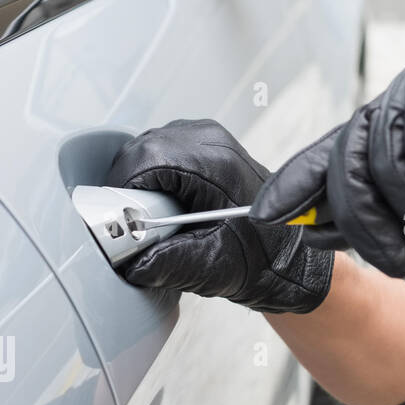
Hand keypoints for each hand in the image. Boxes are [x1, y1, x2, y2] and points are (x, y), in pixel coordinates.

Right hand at [105, 119, 333, 313]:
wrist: (288, 254)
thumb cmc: (260, 257)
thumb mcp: (208, 266)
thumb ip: (165, 263)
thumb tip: (125, 261)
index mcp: (215, 163)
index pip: (143, 160)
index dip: (120, 192)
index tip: (116, 220)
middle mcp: (211, 140)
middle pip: (141, 151)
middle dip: (128, 188)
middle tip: (133, 222)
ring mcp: (209, 138)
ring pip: (147, 148)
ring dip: (139, 182)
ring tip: (152, 215)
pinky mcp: (206, 145)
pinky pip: (162, 151)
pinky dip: (154, 176)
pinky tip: (165, 203)